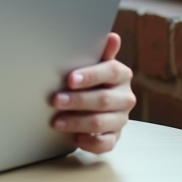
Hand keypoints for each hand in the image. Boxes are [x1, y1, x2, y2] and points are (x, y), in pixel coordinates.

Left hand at [50, 32, 135, 153]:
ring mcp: (121, 119)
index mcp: (122, 75)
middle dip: (77, 101)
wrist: (101, 103)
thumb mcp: (97, 63)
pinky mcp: (115, 137)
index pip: (111, 72)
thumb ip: (103, 53)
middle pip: (103, 100)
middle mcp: (125, 98)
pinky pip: (105, 144)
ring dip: (77, 122)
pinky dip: (90, 142)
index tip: (70, 79)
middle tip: (56, 100)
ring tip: (56, 122)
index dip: (91, 75)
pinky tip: (75, 138)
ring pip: (101, 123)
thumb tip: (112, 37)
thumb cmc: (94, 79)